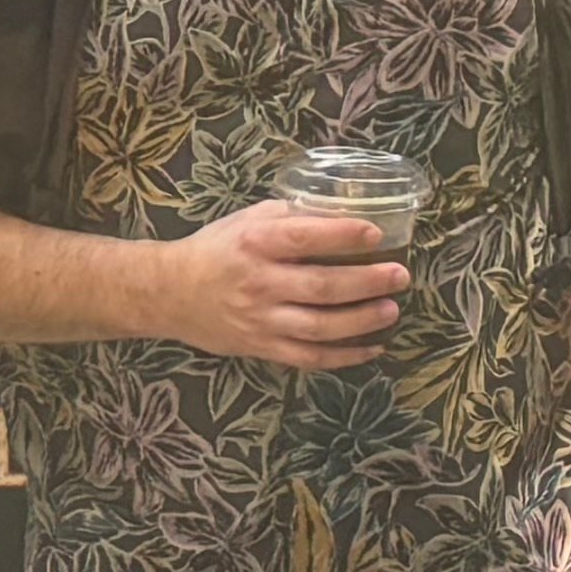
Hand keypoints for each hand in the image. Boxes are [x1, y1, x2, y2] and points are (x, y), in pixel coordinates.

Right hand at [136, 202, 411, 372]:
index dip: (343, 235)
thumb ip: (290, 217)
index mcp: (255, 243)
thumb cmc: (216, 249)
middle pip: (321, 287)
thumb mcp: (247, 220)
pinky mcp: (262, 347)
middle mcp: (259, 283)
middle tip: (400, 275)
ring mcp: (261, 320)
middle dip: (367, 282)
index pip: (304, 238)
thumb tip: (341, 213)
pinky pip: (309, 358)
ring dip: (362, 321)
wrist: (170, 292)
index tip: (376, 233)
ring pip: (320, 327)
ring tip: (391, 310)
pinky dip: (344, 356)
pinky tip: (371, 348)